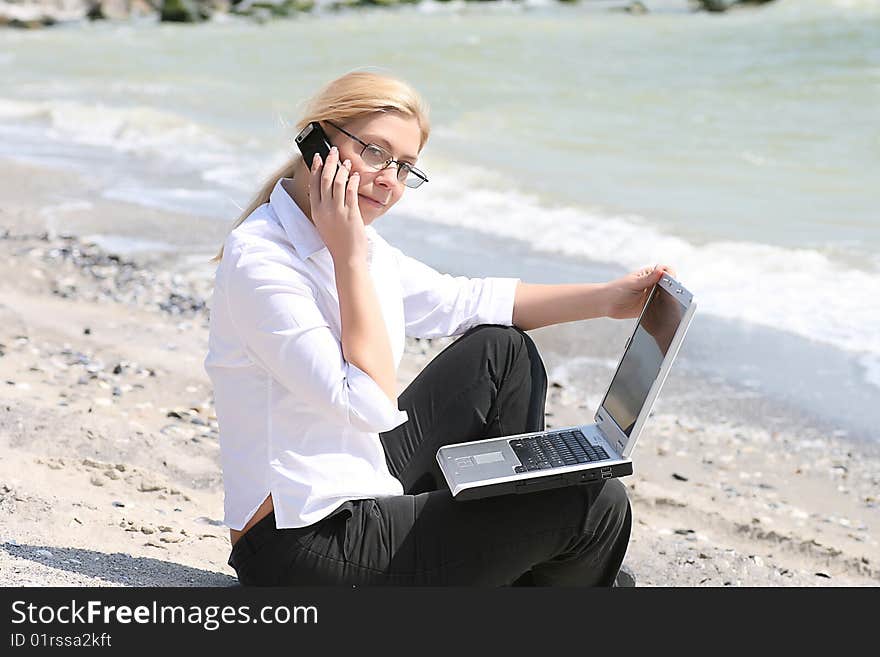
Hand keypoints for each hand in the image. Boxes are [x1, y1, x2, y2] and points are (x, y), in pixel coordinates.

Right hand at [309, 146, 367, 263]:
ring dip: (342, 169)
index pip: (314, 184)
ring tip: (346, 162)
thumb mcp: (324, 224)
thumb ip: (323, 209)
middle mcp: (324, 209)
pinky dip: (352, 181)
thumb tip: (324, 194)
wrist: (346, 258)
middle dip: (329, 162)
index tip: (318, 157)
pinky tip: (355, 175)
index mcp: (316, 211)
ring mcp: (337, 211)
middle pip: (325, 180)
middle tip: (333, 151)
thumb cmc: (337, 242)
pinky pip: (350, 192)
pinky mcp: (350, 214)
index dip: (316, 168)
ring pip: (337, 183)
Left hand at [603, 264, 676, 319]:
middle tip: (669, 292)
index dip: (670, 275)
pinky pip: (661, 307)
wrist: (606, 304)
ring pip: (667, 296)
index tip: (671, 280)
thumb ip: (648, 278)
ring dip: (668, 298)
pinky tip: (661, 308)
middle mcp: (653, 284)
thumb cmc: (616, 289)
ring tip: (664, 301)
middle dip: (672, 288)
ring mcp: (652, 296)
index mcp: (649, 274)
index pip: (666, 271)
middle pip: (669, 284)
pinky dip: (664, 308)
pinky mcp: (651, 306)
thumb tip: (661, 270)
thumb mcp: (634, 283)